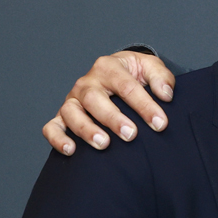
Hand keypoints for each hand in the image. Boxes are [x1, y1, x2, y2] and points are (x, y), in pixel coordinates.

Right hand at [44, 50, 178, 154]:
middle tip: (131, 135)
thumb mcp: (150, 67)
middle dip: (113, 118)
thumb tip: (165, 95)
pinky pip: (52, 126)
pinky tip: (71, 150)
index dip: (144, 106)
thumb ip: (161, 77)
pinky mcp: (63, 116)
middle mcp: (87, 83)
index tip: (160, 124)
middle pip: (94, 99)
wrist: (116, 74)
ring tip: (103, 144)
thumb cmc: (134, 74)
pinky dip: (57, 138)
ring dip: (86, 129)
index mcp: (109, 68)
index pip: (126, 86)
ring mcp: (73, 100)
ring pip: (71, 113)